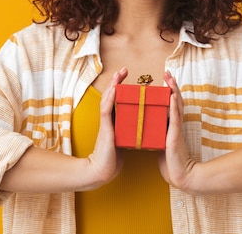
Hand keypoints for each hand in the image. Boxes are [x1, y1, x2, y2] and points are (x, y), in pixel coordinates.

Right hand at [85, 68, 126, 186]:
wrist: (102, 171)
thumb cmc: (112, 159)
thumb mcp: (123, 140)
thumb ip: (128, 132)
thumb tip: (139, 127)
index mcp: (113, 121)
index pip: (116, 100)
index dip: (120, 88)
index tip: (127, 78)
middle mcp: (108, 119)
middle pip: (110, 95)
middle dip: (117, 81)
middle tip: (124, 70)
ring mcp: (105, 123)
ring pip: (107, 99)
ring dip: (113, 85)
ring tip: (119, 74)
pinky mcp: (105, 129)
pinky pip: (106, 110)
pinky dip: (110, 98)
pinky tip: (114, 89)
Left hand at [158, 71, 197, 192]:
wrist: (180, 175)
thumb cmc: (170, 162)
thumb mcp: (161, 143)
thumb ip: (158, 133)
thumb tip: (149, 127)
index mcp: (172, 125)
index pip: (172, 104)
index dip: (170, 91)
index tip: (166, 80)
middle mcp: (176, 124)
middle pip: (176, 100)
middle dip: (172, 86)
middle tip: (167, 73)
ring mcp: (177, 128)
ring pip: (177, 105)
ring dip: (174, 91)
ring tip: (170, 78)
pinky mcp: (175, 135)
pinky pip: (175, 117)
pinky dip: (174, 106)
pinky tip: (172, 96)